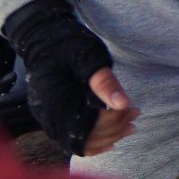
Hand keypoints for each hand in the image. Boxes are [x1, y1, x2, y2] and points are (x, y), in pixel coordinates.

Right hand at [3, 0, 138, 157]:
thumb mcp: (88, 55)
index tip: (131, 108)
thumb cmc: (66, 42)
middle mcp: (47, 114)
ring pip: (79, 142)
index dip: (112, 121)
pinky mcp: (52, 117)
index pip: (86, 125)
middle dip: (114, 129)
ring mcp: (47, 118)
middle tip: (135, 113)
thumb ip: (104, 81)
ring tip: (130, 125)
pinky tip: (111, 140)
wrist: (42, 36)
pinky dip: (93, 141)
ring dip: (106, 136)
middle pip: (84, 138)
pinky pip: (72, 139)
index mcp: (54, 99)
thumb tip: (123, 103)